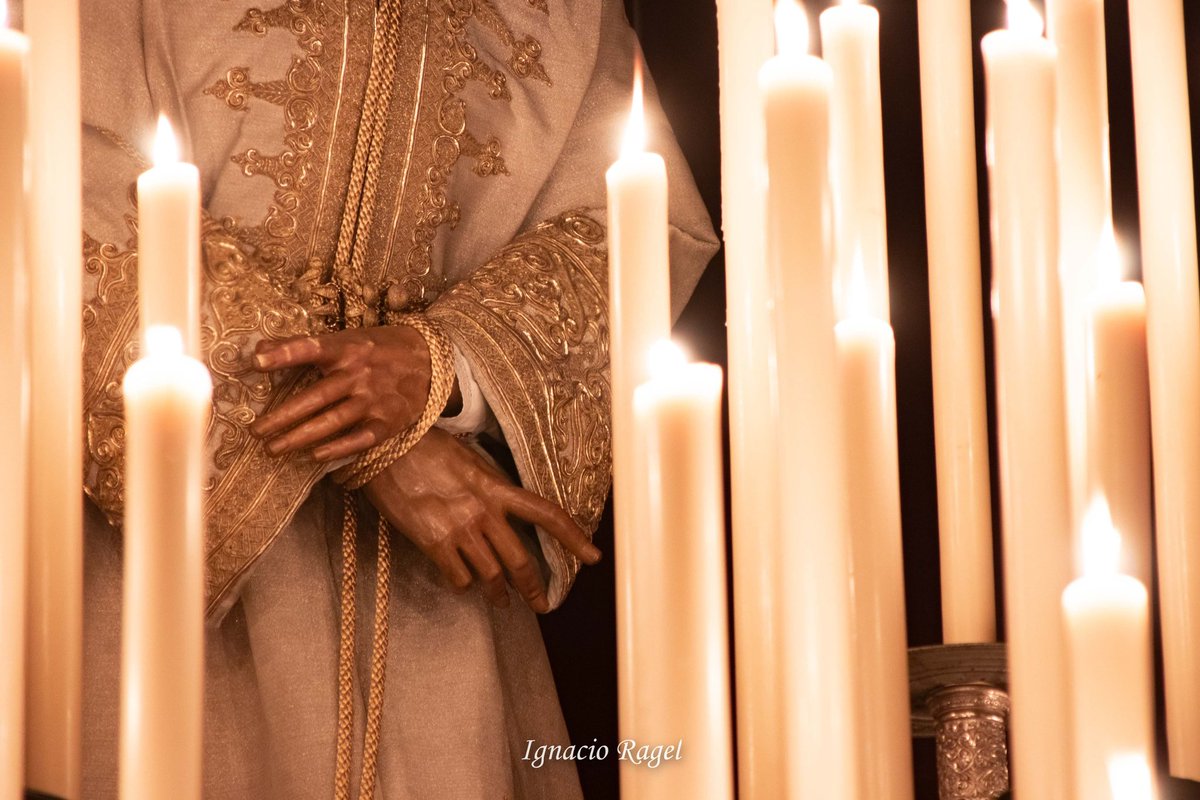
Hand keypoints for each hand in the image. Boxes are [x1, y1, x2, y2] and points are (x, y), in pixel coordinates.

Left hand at [250, 325, 433, 462]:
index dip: (284, 354)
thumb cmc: (378, 350)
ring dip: (300, 437)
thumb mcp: (346, 339)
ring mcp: (375, 399)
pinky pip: (359, 439)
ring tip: (273, 449)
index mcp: (347, 348)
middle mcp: (359, 374)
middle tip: (255, 431)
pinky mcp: (388, 421)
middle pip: (315, 397)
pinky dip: (338, 448)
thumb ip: (303, 346)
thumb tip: (257, 352)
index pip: (312, 348)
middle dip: (282, 416)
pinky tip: (314, 456)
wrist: (430, 361)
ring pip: (332, 421)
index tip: (257, 362)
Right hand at [364, 428, 601, 611]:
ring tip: (500, 601)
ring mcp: (460, 528)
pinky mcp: (434, 543)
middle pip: (520, 560)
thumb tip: (503, 508)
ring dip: (498, 594)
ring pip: (491, 576)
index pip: (547, 514)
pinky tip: (463, 581)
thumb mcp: (470, 460)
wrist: (387, 447)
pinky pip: (459, 578)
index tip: (593, 557)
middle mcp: (484, 511)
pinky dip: (464, 584)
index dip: (574, 537)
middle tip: (541, 605)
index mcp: (498, 487)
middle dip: (533, 589)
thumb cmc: (427, 448)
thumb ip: (490, 487)